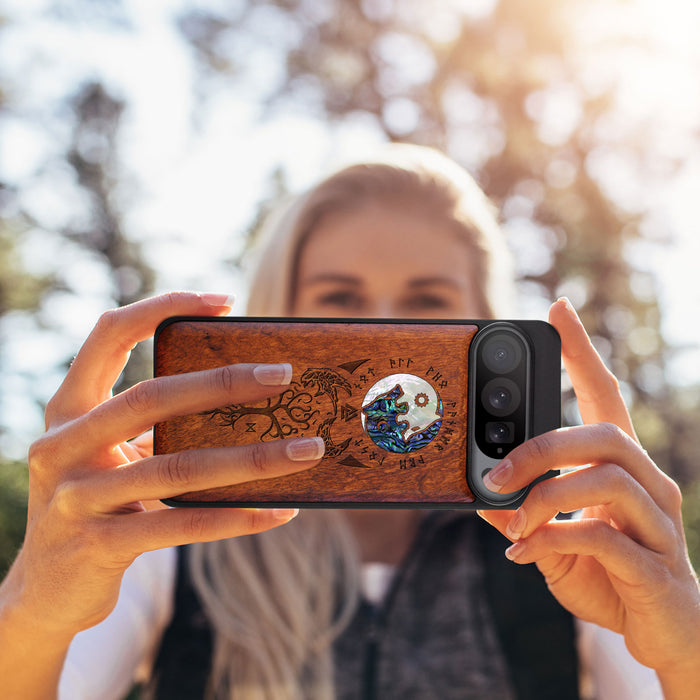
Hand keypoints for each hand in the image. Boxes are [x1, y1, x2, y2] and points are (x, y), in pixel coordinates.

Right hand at [3, 292, 323, 639]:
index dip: (162, 307)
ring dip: (252, 458)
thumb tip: (247, 398)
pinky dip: (237, 517)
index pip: (109, 334)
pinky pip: (182, 524)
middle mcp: (62, 445)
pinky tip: (279, 512)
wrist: (46, 590)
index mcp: (68, 409)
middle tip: (283, 375)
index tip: (224, 301)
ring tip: (306, 450)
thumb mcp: (111, 455)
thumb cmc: (97, 503)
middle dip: (223, 383)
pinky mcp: (99, 546)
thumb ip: (154, 426)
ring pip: (178, 467)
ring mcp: (76, 498)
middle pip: (151, 398)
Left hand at [478, 298, 699, 691]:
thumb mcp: (553, 540)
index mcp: (622, 468)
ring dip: (545, 497)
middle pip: (604, 434)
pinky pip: (604, 537)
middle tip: (495, 472)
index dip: (582, 352)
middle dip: (541, 447)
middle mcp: (649, 484)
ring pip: (607, 479)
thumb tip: (479, 496)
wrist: (664, 635)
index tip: (558, 309)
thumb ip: (522, 515)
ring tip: (512, 522)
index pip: (605, 395)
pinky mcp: (657, 566)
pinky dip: (553, 540)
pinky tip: (524, 555)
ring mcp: (659, 523)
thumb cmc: (609, 577)